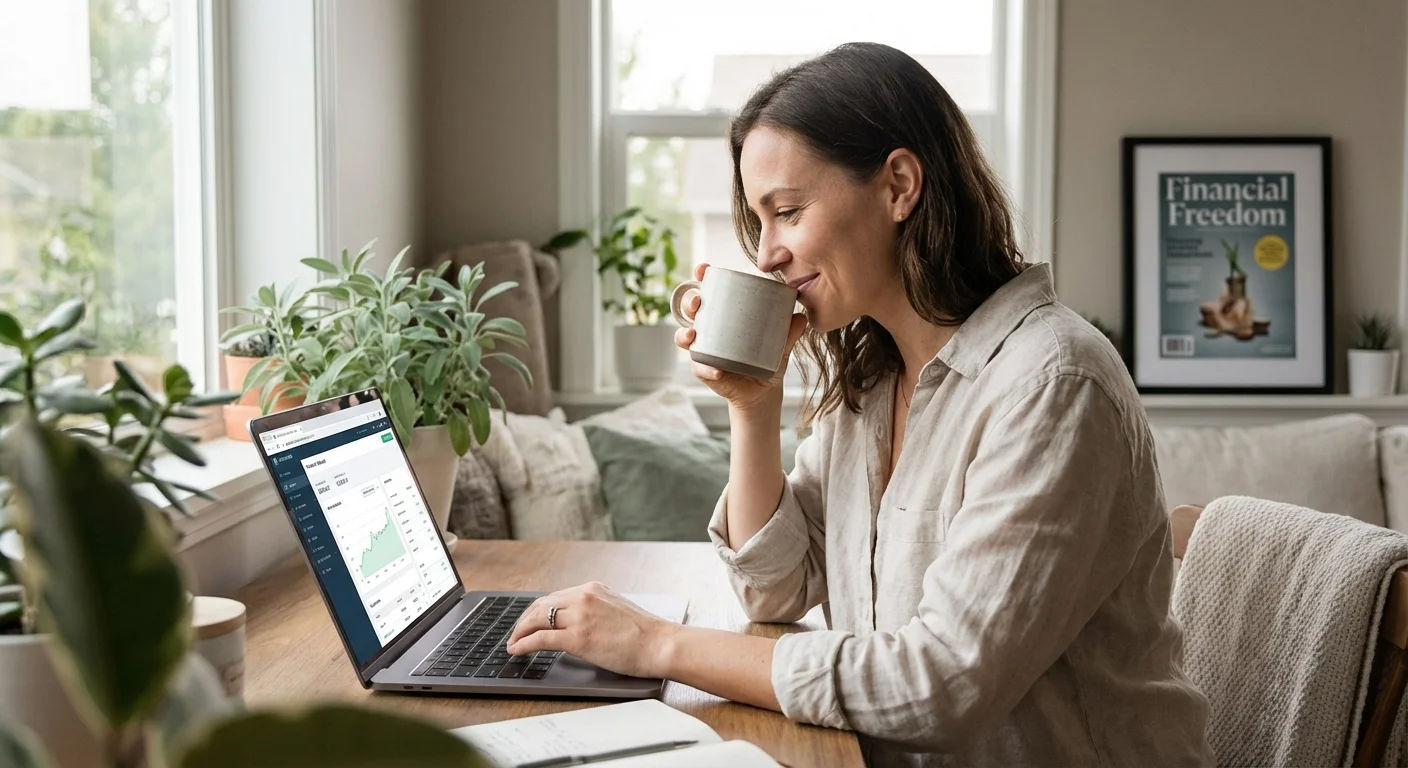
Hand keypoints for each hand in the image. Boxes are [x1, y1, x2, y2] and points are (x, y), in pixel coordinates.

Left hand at [506, 582, 677, 678]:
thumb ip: (595, 610)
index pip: (555, 597)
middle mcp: (583, 597)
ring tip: (513, 642)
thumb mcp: (617, 610)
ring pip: (537, 619)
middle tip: (516, 633)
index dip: (537, 610)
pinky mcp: (578, 638)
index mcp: (593, 589)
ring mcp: (579, 616)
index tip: (530, 620)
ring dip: (520, 631)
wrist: (661, 644)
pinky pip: (541, 638)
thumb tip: (578, 621)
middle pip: (541, 605)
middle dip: (524, 620)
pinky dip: (524, 643)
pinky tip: (516, 649)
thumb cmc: (646, 634)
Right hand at [675, 262, 808, 412]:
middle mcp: (709, 330)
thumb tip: (800, 316)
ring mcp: (704, 350)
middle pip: (690, 310)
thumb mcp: (781, 344)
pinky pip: (700, 368)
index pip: (708, 291)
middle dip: (689, 301)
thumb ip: (789, 332)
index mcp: (723, 315)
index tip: (704, 269)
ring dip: (685, 334)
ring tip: (694, 334)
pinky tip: (717, 371)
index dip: (701, 278)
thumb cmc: (767, 359)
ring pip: (684, 337)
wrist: (763, 390)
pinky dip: (706, 369)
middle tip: (699, 301)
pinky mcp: (705, 371)